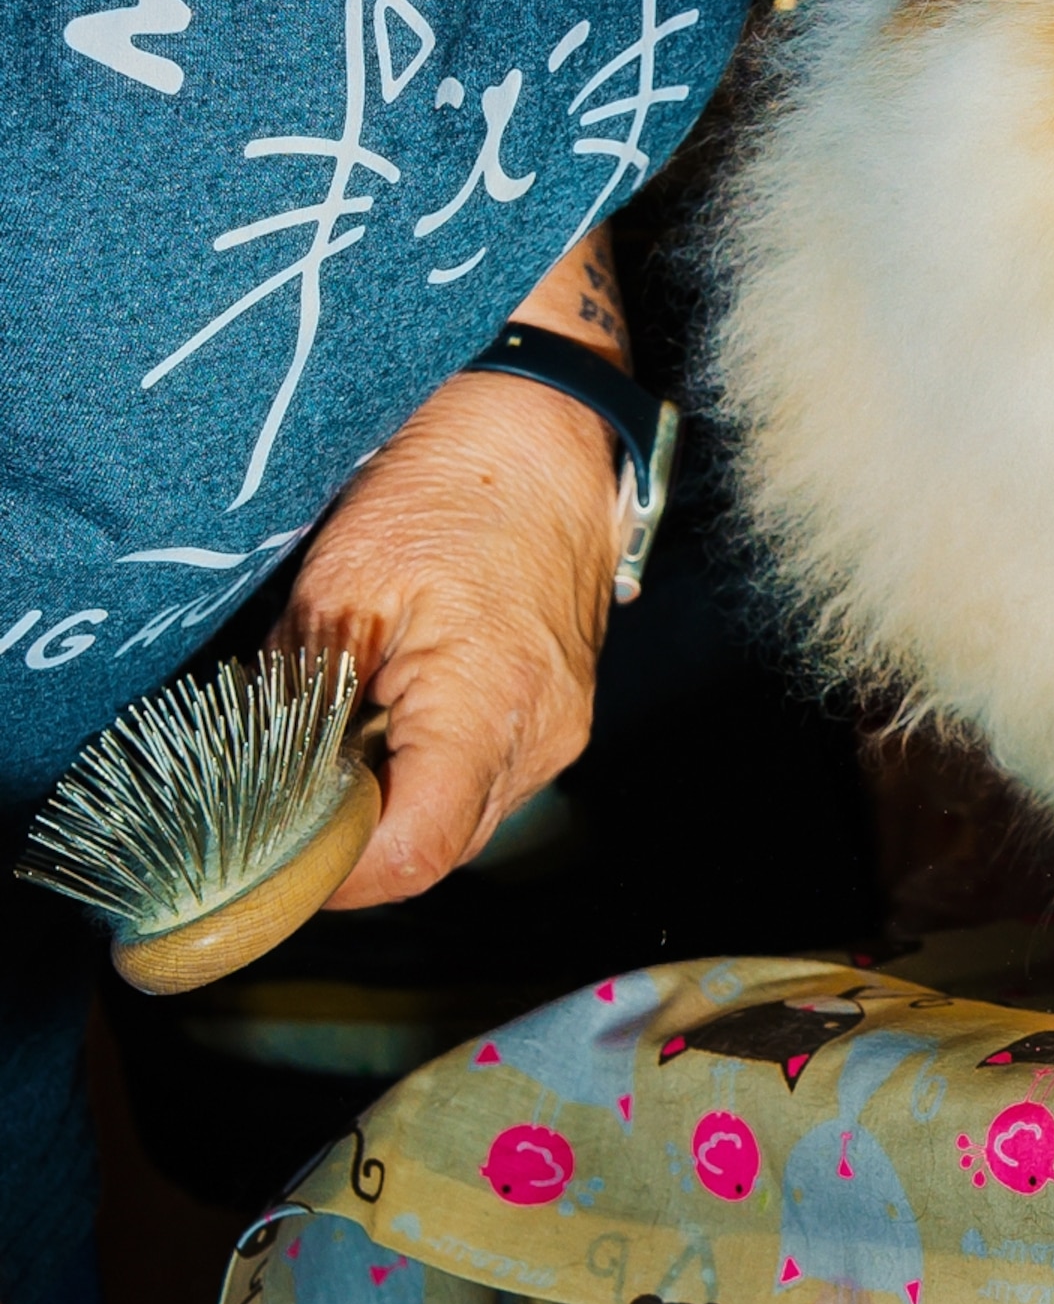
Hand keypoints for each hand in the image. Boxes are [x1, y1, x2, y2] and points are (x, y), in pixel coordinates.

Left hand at [276, 236, 627, 905]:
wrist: (542, 428)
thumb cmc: (449, 486)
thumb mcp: (340, 584)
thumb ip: (297, 698)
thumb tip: (245, 785)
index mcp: (489, 704)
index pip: (410, 853)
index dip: (331, 875)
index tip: (268, 858)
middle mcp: (541, 736)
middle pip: (435, 850)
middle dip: (352, 843)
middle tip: (279, 800)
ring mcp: (558, 728)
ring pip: (459, 819)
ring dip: (391, 804)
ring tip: (332, 744)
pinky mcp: (558, 711)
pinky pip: (483, 778)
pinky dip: (426, 769)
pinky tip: (384, 717)